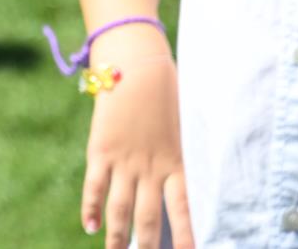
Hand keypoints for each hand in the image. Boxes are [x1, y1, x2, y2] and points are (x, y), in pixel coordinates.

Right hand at [81, 50, 193, 248]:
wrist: (136, 65)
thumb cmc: (168, 89)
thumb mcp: (189, 121)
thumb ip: (190, 145)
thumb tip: (206, 157)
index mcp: (177, 162)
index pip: (185, 209)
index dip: (187, 234)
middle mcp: (151, 168)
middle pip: (149, 218)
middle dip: (147, 244)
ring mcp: (124, 161)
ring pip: (121, 209)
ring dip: (119, 236)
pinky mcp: (101, 150)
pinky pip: (95, 186)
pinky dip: (91, 208)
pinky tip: (90, 227)